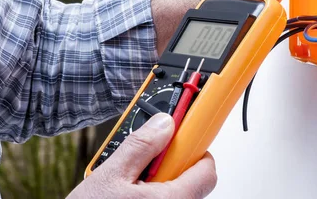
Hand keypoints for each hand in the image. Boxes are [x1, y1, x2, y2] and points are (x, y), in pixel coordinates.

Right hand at [67, 113, 216, 198]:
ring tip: (131, 180)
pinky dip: (153, 193)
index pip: (206, 170)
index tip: (182, 136)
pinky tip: (130, 192)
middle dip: (171, 164)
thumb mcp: (111, 174)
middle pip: (191, 180)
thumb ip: (142, 146)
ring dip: (160, 180)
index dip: (195, 148)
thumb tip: (165, 124)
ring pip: (176, 192)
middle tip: (145, 160)